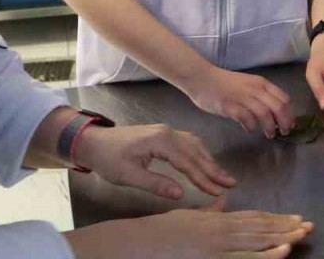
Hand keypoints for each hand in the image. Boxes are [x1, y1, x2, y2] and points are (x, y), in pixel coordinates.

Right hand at [65, 196, 311, 258]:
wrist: (144, 241)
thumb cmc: (163, 231)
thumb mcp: (190, 216)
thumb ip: (210, 210)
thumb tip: (223, 200)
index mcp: (219, 218)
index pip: (254, 217)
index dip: (277, 218)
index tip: (295, 219)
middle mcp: (223, 228)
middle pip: (261, 227)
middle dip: (287, 227)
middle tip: (309, 226)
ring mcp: (220, 243)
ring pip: (259, 239)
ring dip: (283, 237)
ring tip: (303, 235)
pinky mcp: (215, 258)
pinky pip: (245, 258)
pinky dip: (265, 254)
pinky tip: (282, 251)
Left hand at [74, 124, 236, 199]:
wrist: (94, 141)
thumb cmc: (109, 158)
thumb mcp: (129, 175)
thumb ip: (156, 183)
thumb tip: (180, 193)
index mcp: (161, 141)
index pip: (188, 162)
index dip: (203, 178)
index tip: (216, 190)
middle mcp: (168, 133)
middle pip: (196, 152)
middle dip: (213, 169)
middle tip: (229, 183)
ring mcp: (166, 131)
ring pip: (194, 145)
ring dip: (209, 160)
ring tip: (222, 175)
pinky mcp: (163, 134)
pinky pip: (188, 142)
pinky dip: (200, 153)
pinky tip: (205, 160)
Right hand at [186, 67, 294, 137]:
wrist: (202, 78)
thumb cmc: (224, 83)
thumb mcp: (247, 85)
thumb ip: (259, 96)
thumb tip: (272, 113)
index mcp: (261, 83)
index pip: (284, 98)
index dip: (290, 113)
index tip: (289, 124)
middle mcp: (255, 89)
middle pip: (278, 107)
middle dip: (284, 122)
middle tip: (283, 132)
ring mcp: (242, 97)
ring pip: (265, 113)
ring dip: (270, 126)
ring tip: (269, 135)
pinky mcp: (230, 105)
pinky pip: (246, 117)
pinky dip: (251, 125)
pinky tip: (249, 129)